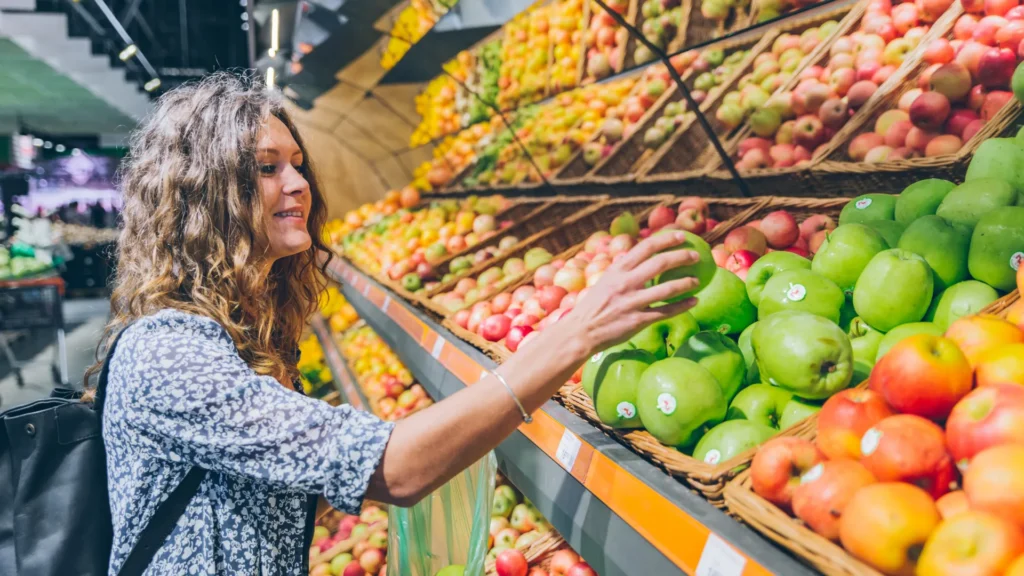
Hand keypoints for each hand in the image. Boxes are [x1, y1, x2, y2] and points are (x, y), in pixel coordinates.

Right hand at [563, 230, 701, 355]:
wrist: (580, 332)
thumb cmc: (593, 306)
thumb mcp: (604, 281)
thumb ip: (621, 269)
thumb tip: (634, 256)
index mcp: (617, 270)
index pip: (645, 247)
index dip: (666, 239)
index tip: (681, 236)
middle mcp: (625, 283)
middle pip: (660, 264)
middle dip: (682, 257)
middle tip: (696, 256)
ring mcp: (632, 302)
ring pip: (666, 289)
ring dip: (686, 283)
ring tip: (698, 280)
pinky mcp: (637, 321)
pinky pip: (665, 312)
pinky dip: (682, 306)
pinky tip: (694, 301)